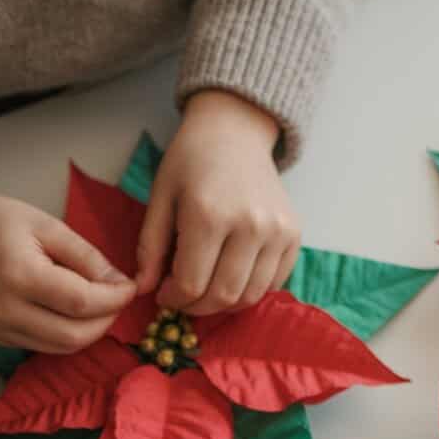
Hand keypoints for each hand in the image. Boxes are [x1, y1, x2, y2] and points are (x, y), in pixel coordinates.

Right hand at [0, 177, 136, 351]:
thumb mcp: (47, 225)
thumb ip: (86, 257)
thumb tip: (121, 284)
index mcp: (16, 274)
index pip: (80, 302)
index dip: (113, 299)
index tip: (130, 287)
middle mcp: (2, 309)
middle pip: (75, 335)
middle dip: (106, 320)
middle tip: (117, 298)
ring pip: (62, 347)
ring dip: (89, 331)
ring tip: (97, 304)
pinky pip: (44, 346)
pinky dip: (66, 333)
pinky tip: (71, 311)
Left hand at [136, 90, 300, 315]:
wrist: (235, 132)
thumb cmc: (192, 161)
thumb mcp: (161, 196)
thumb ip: (150, 246)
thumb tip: (144, 290)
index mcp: (208, 215)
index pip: (191, 284)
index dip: (173, 299)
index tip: (164, 294)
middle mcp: (248, 225)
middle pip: (222, 296)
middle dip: (197, 307)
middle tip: (184, 298)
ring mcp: (276, 232)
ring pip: (249, 297)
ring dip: (224, 304)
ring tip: (207, 289)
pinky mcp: (294, 235)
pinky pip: (272, 284)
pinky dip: (250, 290)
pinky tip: (231, 275)